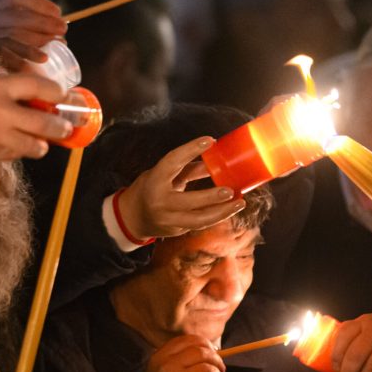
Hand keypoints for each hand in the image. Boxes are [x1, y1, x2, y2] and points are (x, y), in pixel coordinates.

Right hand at [0, 0, 67, 71]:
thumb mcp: (26, 31)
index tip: (58, 12)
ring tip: (58, 44)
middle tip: (63, 29)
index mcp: (0, 8)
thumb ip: (41, 27)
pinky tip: (43, 59)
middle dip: (43, 22)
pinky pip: (6, 55)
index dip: (40, 3)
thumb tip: (61, 32)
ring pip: (12, 34)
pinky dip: (26, 57)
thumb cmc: (18, 47)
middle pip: (16, 15)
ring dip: (38, 40)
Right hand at [0, 74, 71, 181]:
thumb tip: (33, 96)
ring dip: (42, 144)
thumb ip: (3, 90)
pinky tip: (11, 144)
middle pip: (47, 122)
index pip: (41, 86)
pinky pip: (16, 155)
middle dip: (62, 126)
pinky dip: (19, 151)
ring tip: (39, 140)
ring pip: (37, 145)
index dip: (59, 93)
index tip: (66, 97)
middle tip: (66, 126)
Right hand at [118, 137, 245, 239]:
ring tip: (240, 203)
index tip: (211, 140)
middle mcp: (159, 200)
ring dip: (222, 212)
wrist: (132, 217)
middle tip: (231, 190)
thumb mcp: (165, 174)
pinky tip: (230, 209)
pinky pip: (199, 224)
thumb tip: (217, 160)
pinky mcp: (175, 231)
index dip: (191, 149)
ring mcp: (167, 219)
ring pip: (198, 220)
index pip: (173, 161)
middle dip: (211, 197)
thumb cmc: (152, 188)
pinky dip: (216, 216)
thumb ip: (189, 168)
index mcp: (154, 179)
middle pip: (188, 201)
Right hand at [124, 335, 224, 371]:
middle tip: (219, 370)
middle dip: (216, 360)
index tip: (211, 353)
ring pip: (209, 370)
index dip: (205, 345)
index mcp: (159, 357)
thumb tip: (209, 349)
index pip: (189, 340)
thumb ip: (178, 358)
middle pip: (202, 352)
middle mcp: (166, 367)